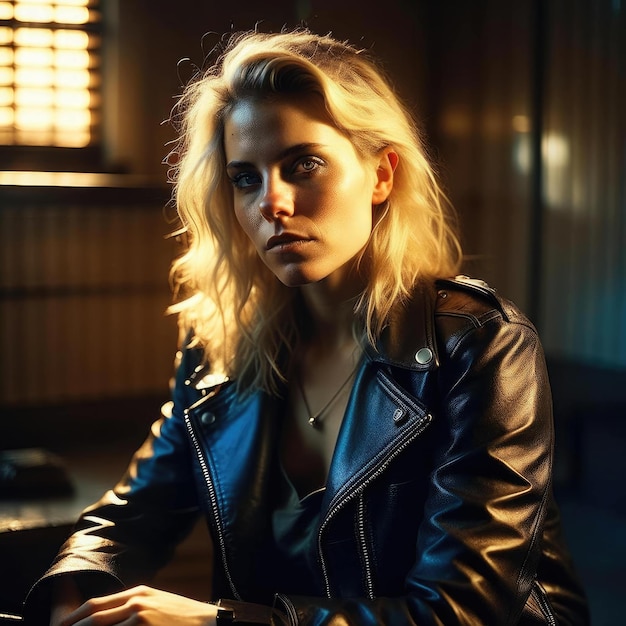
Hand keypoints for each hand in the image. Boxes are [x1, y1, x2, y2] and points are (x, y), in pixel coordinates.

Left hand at [56, 585, 217, 625]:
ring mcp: (139, 615)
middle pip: (93, 615)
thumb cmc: (184, 619)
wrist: (210, 622)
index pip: (96, 604)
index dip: (75, 617)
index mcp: (138, 593)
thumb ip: (134, 609)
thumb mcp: (159, 605)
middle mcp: (136, 601)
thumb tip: (111, 618)